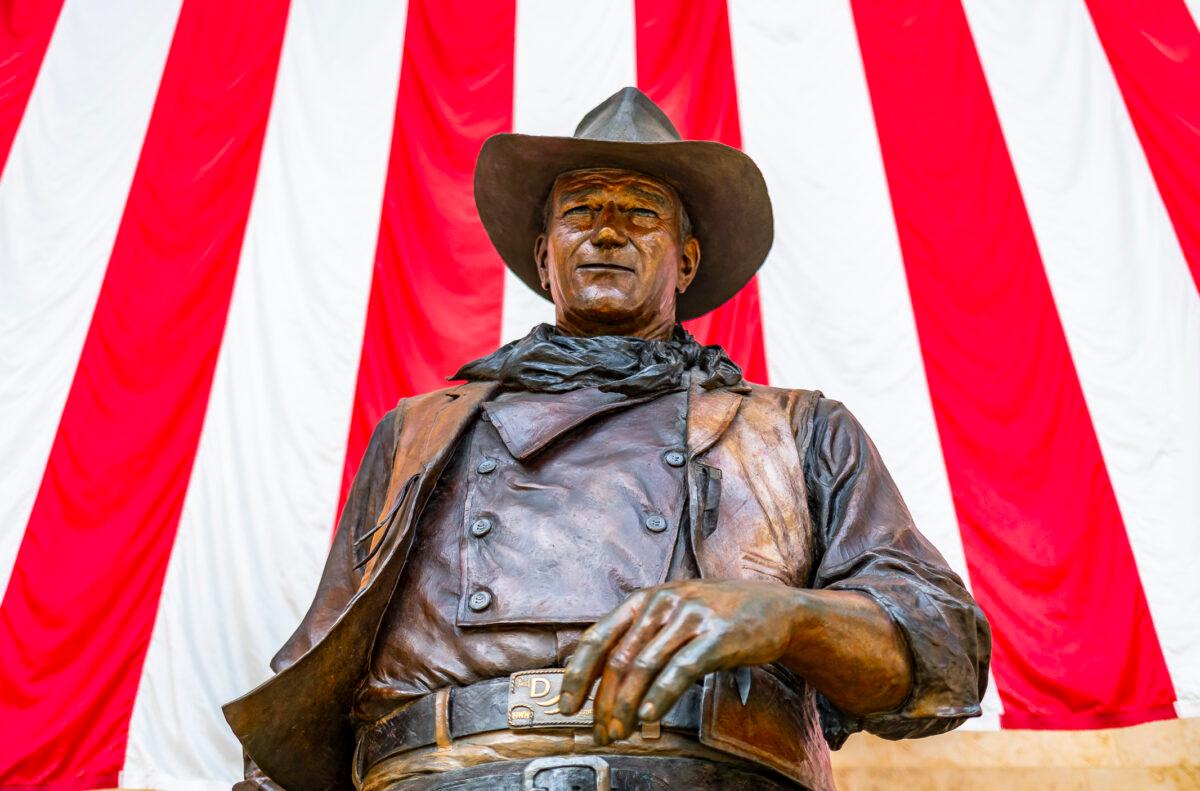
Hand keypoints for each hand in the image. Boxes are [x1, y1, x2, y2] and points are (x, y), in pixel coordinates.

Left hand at [557, 579, 803, 744]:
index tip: (568, 706)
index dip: (578, 675)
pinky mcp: (717, 635)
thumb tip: (601, 681)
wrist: (775, 608)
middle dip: (604, 702)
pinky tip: (648, 717)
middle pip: (619, 660)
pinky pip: (680, 669)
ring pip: (645, 667)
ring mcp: (690, 617)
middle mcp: (663, 603)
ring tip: (621, 733)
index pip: (597, 638)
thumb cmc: (717, 617)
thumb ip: (639, 639)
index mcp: (644, 600)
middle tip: (600, 733)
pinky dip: (660, 696)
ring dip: (626, 706)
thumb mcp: (672, 615)